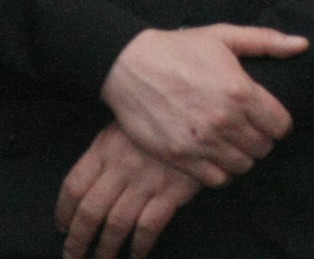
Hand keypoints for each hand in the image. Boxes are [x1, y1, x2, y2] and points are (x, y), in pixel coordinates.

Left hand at [56, 124, 200, 258]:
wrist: (205, 113)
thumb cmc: (165, 118)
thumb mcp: (128, 123)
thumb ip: (106, 150)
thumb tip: (84, 186)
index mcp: (106, 148)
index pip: (73, 186)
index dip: (63, 212)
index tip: (63, 226)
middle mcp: (122, 166)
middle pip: (90, 212)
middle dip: (77, 239)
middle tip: (73, 254)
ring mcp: (147, 180)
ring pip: (116, 224)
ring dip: (105, 248)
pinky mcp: (173, 191)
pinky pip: (149, 226)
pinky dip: (140, 245)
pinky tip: (136, 254)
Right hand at [99, 25, 306, 185]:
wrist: (129, 66)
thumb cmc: (181, 49)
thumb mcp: (226, 36)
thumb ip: (268, 42)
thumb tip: (303, 45)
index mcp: (241, 92)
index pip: (281, 125)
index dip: (280, 123)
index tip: (271, 119)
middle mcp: (224, 121)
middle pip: (263, 148)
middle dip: (262, 139)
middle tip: (251, 130)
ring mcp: (200, 142)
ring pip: (242, 166)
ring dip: (243, 156)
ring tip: (234, 143)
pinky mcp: (178, 157)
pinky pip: (215, 179)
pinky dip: (221, 171)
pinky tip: (215, 155)